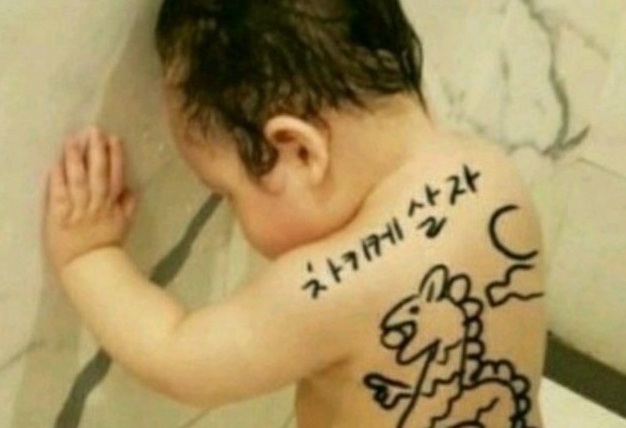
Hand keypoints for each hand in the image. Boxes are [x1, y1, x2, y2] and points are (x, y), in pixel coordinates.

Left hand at [44, 128, 135, 273]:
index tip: (113, 138)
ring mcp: (79, 210)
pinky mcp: (60, 217)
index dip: (115, 156)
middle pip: (98, 174)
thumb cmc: (106, 245)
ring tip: (74, 141)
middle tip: (94, 131)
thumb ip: (128, 205)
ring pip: (79, 181)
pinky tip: (56, 165)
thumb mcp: (124, 224)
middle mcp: (97, 204)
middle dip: (96, 151)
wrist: (90, 267)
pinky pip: (60, 196)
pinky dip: (58, 180)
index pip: (115, 176)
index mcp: (112, 204)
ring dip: (77, 160)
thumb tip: (131, 187)